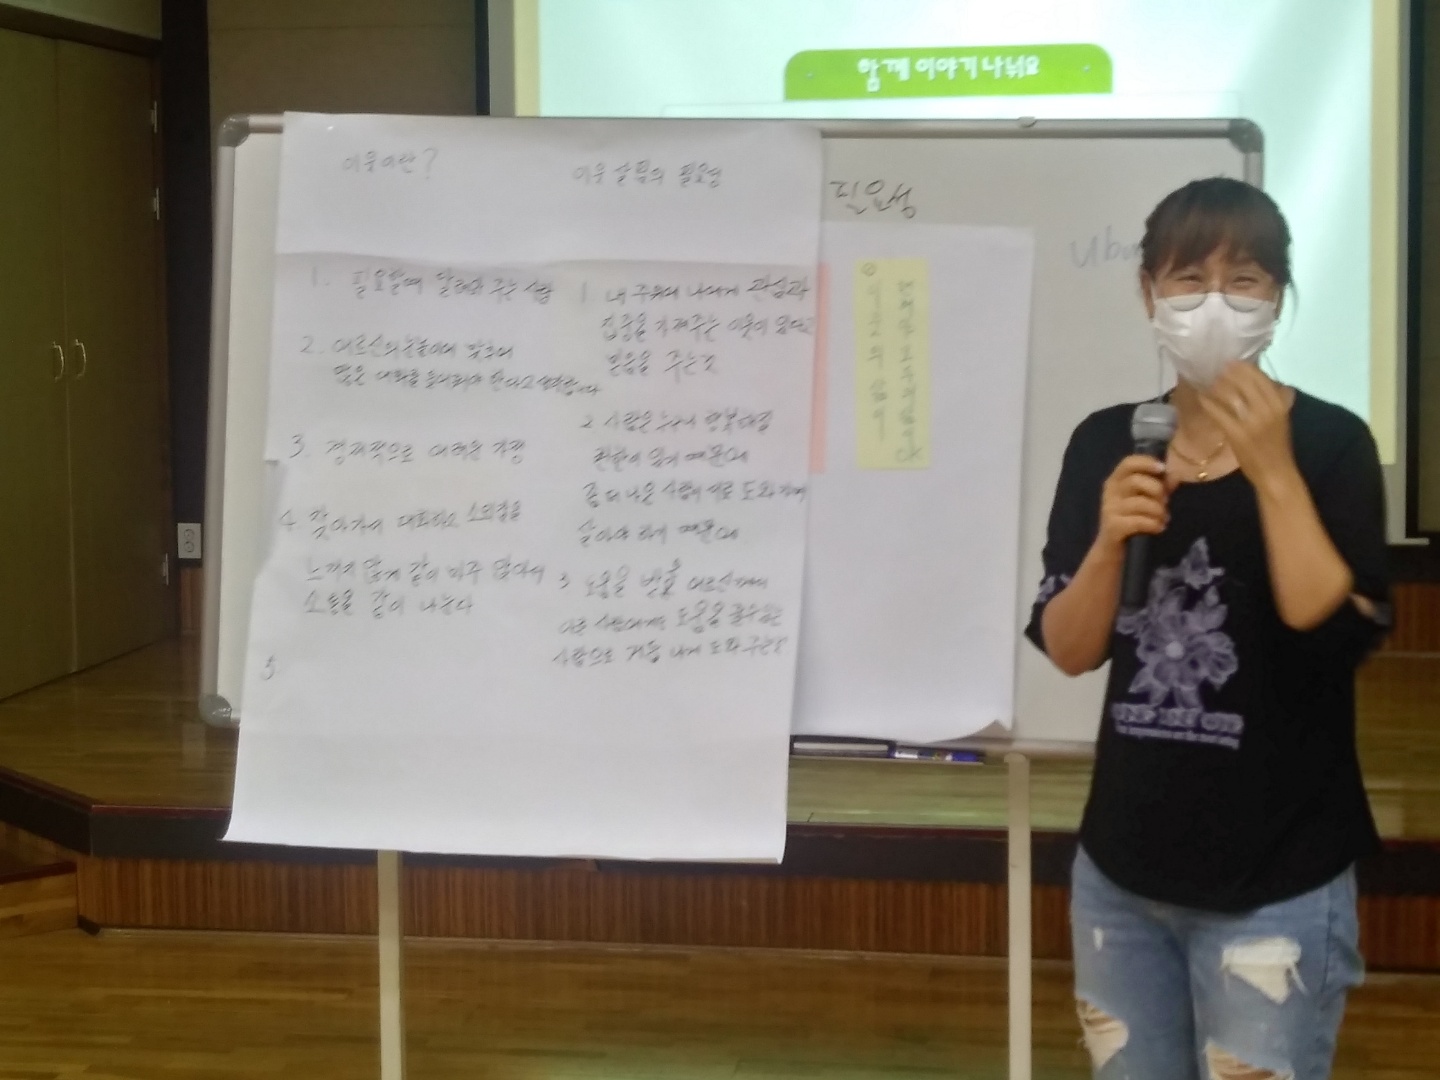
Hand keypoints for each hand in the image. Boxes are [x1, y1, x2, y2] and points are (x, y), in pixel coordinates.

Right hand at [1096, 455, 1168, 554]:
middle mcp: (1110, 493)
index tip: (1162, 469)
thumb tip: (1175, 475)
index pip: (1128, 463)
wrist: (1112, 550)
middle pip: (1136, 481)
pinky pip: (1139, 521)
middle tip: (1165, 503)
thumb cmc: (1131, 521)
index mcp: (1115, 481)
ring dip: (1158, 511)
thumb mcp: (1146, 501)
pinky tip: (1158, 529)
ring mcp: (1109, 509)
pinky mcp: (1113, 526)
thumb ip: (1160, 486)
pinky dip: (1154, 524)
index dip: (1146, 462)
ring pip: (1141, 502)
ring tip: (1163, 519)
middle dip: (1157, 491)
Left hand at [1200, 363, 1296, 486]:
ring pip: (1233, 395)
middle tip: (1216, 367)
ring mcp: (1253, 421)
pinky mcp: (1238, 434)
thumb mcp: (1281, 418)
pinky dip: (1210, 403)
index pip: (1261, 377)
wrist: (1276, 472)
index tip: (1233, 361)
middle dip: (1229, 372)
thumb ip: (1273, 399)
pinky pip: (1220, 413)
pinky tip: (1202, 397)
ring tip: (1208, 379)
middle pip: (1246, 382)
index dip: (1245, 367)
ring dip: (1218, 385)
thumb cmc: (1276, 446)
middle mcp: (1268, 409)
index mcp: (1280, 404)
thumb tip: (1260, 380)